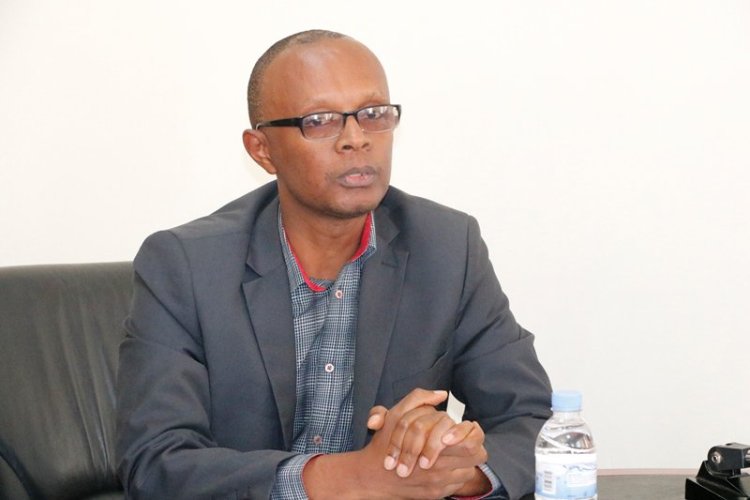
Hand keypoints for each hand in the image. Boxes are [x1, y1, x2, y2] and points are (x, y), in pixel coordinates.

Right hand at [367, 390, 490, 496]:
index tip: (468, 426)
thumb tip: (441, 394)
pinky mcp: (437, 494)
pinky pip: (458, 484)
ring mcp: (439, 483)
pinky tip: (446, 465)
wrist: (372, 476)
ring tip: (457, 452)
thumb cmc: (384, 444)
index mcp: (433, 445)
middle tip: (467, 438)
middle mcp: (439, 468)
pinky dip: (456, 474)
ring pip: (469, 470)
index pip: (471, 442)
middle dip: (474, 445)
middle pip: (476, 455)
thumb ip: (418, 399)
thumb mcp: (397, 415)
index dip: (472, 432)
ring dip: (466, 460)